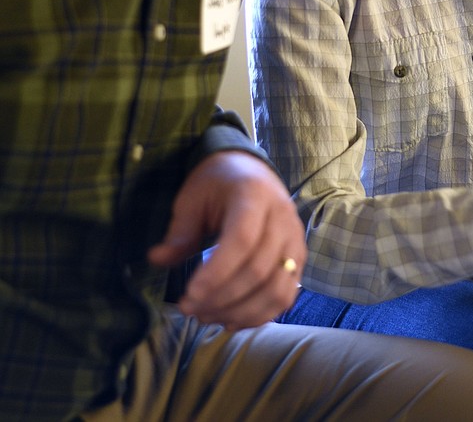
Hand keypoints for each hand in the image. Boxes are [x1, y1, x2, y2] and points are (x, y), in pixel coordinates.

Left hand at [148, 151, 306, 328]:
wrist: (251, 171)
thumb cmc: (219, 184)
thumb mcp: (193, 198)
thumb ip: (180, 231)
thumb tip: (157, 259)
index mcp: (254, 196)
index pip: (242, 240)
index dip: (217, 273)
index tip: (188, 295)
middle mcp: (282, 217)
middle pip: (259, 270)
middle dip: (222, 298)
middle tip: (190, 309)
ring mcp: (294, 239)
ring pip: (276, 289)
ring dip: (241, 312)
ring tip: (208, 316)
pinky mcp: (298, 258)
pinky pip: (285, 295)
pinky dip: (259, 315)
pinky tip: (231, 319)